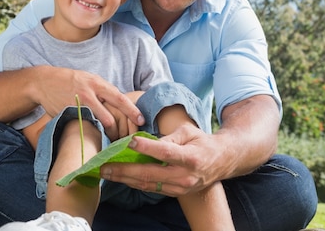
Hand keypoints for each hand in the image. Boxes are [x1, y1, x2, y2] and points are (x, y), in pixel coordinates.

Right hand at [37, 67, 144, 138]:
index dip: (132, 110)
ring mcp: (80, 103)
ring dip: (110, 132)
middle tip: (131, 136)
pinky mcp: (70, 112)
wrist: (44, 81)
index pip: (119, 98)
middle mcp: (91, 92)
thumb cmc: (70, 82)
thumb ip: (102, 92)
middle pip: (113, 112)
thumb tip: (119, 105)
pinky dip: (93, 132)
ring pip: (101, 121)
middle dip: (124, 126)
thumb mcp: (88, 81)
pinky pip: (86, 125)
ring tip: (114, 140)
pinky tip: (97, 138)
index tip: (142, 120)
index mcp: (98, 83)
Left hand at [100, 124, 221, 196]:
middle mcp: (184, 175)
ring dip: (124, 179)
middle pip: (149, 173)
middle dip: (124, 170)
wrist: (220, 162)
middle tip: (104, 166)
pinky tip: (120, 177)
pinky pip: (151, 188)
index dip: (146, 148)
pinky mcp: (175, 193)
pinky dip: (134, 182)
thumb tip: (147, 142)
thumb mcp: (189, 132)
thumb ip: (169, 137)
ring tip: (105, 173)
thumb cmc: (202, 142)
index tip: (129, 141)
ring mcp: (179, 187)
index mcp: (189, 157)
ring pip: (147, 184)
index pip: (165, 152)